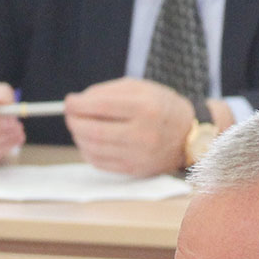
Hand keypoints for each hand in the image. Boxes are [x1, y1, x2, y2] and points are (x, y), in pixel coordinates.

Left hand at [63, 77, 196, 176]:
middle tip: (70, 115)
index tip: (69, 102)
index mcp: (145, 108)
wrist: (188, 135)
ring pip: (94, 149)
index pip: (102, 106)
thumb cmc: (161, 107)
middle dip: (75, 122)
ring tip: (79, 127)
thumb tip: (77, 102)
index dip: (79, 105)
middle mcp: (143, 134)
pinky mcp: (134, 170)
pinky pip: (100, 163)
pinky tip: (89, 142)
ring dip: (79, 137)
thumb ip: (108, 92)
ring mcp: (139, 156)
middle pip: (94, 132)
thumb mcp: (140, 88)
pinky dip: (88, 152)